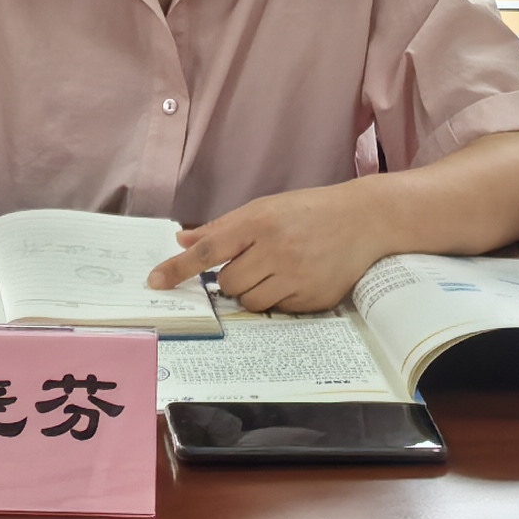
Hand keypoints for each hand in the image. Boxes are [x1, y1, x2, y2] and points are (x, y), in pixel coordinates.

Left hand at [148, 184, 392, 314]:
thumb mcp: (265, 208)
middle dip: (231, 279)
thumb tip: (182, 240)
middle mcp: (275, 249)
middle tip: (253, 263)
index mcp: (259, 222)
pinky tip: (296, 277)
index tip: (155, 282)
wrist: (363, 220)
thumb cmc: (308, 211)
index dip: (178, 268)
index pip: (208, 250)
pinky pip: (278, 310)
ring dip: (252, 292)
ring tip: (275, 270)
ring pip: (249, 302)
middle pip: (227, 283)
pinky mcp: (313, 299)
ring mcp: (296, 276)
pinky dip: (278, 299)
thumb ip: (222, 227)